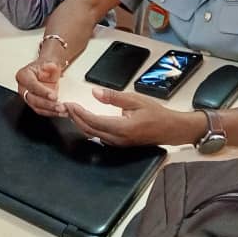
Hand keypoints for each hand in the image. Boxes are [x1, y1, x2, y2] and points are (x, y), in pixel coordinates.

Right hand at [16, 60, 66, 117]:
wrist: (48, 72)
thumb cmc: (46, 67)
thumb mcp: (50, 63)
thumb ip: (50, 65)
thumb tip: (52, 66)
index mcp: (23, 76)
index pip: (31, 84)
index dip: (42, 91)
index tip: (53, 95)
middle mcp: (23, 88)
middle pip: (32, 98)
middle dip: (47, 103)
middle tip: (58, 105)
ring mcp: (27, 97)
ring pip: (36, 107)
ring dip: (50, 110)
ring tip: (61, 110)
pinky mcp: (34, 104)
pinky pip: (41, 111)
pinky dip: (51, 112)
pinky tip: (60, 112)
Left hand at [65, 87, 203, 146]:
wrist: (171, 129)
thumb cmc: (156, 113)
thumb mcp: (135, 99)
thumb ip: (114, 96)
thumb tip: (95, 92)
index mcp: (122, 128)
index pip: (93, 121)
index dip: (79, 113)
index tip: (70, 103)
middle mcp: (118, 139)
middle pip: (89, 130)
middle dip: (75, 118)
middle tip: (66, 106)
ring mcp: (118, 144)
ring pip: (92, 135)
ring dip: (80, 123)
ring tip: (71, 111)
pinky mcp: (119, 144)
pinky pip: (99, 137)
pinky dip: (88, 127)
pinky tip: (84, 119)